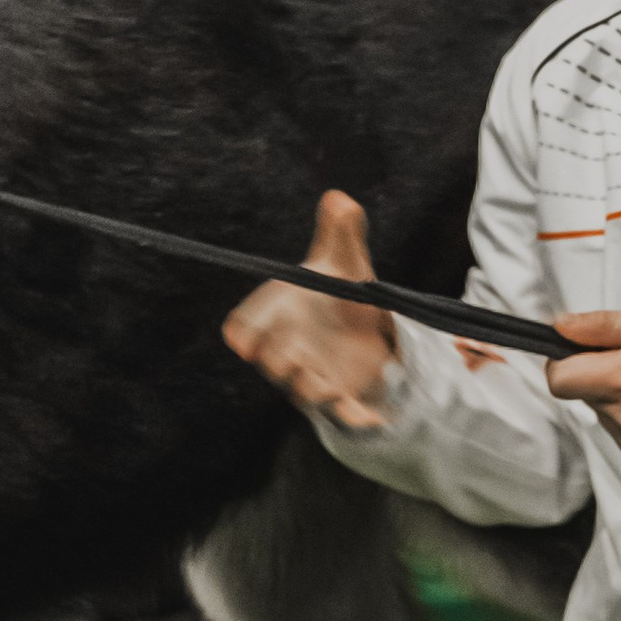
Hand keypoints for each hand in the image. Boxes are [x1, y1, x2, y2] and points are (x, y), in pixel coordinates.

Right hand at [222, 191, 395, 428]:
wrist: (367, 331)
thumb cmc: (340, 292)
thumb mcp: (345, 260)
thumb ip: (340, 233)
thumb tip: (340, 199)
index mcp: (278, 316)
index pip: (244, 328)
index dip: (244, 333)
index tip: (243, 339)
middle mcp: (287, 351)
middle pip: (270, 362)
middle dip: (279, 361)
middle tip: (294, 358)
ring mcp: (312, 378)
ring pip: (302, 392)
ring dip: (311, 390)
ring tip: (325, 389)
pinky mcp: (342, 398)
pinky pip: (344, 416)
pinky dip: (357, 420)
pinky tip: (377, 421)